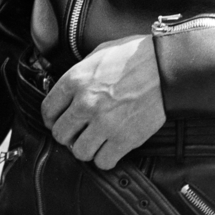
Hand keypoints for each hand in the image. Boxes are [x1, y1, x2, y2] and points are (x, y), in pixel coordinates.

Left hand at [41, 34, 165, 169]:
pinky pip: (103, 161)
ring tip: (94, 140)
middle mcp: (86, 103)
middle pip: (60, 134)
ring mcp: (104, 123)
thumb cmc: (136, 57)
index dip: (51, 118)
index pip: (48, 110)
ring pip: (79, 151)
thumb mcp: (100, 53)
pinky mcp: (123, 139)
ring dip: (86, 148)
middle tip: (77, 132)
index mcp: (77, 80)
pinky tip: (110, 147)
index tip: (57, 121)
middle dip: (67, 134)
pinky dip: (105, 158)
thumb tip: (71, 86)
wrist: (165, 68)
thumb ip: (81, 71)